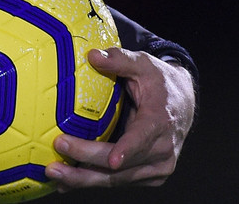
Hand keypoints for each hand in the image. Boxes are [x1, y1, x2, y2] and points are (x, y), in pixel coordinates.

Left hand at [44, 48, 194, 191]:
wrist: (183, 105)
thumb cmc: (160, 82)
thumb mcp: (143, 64)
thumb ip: (120, 60)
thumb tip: (92, 56)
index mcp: (161, 122)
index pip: (144, 139)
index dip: (128, 150)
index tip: (112, 160)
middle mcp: (162, 151)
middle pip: (122, 166)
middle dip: (87, 164)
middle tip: (57, 158)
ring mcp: (156, 168)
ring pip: (117, 180)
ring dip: (84, 179)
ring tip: (54, 175)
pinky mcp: (146, 176)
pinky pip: (117, 182)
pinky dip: (92, 181)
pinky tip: (66, 183)